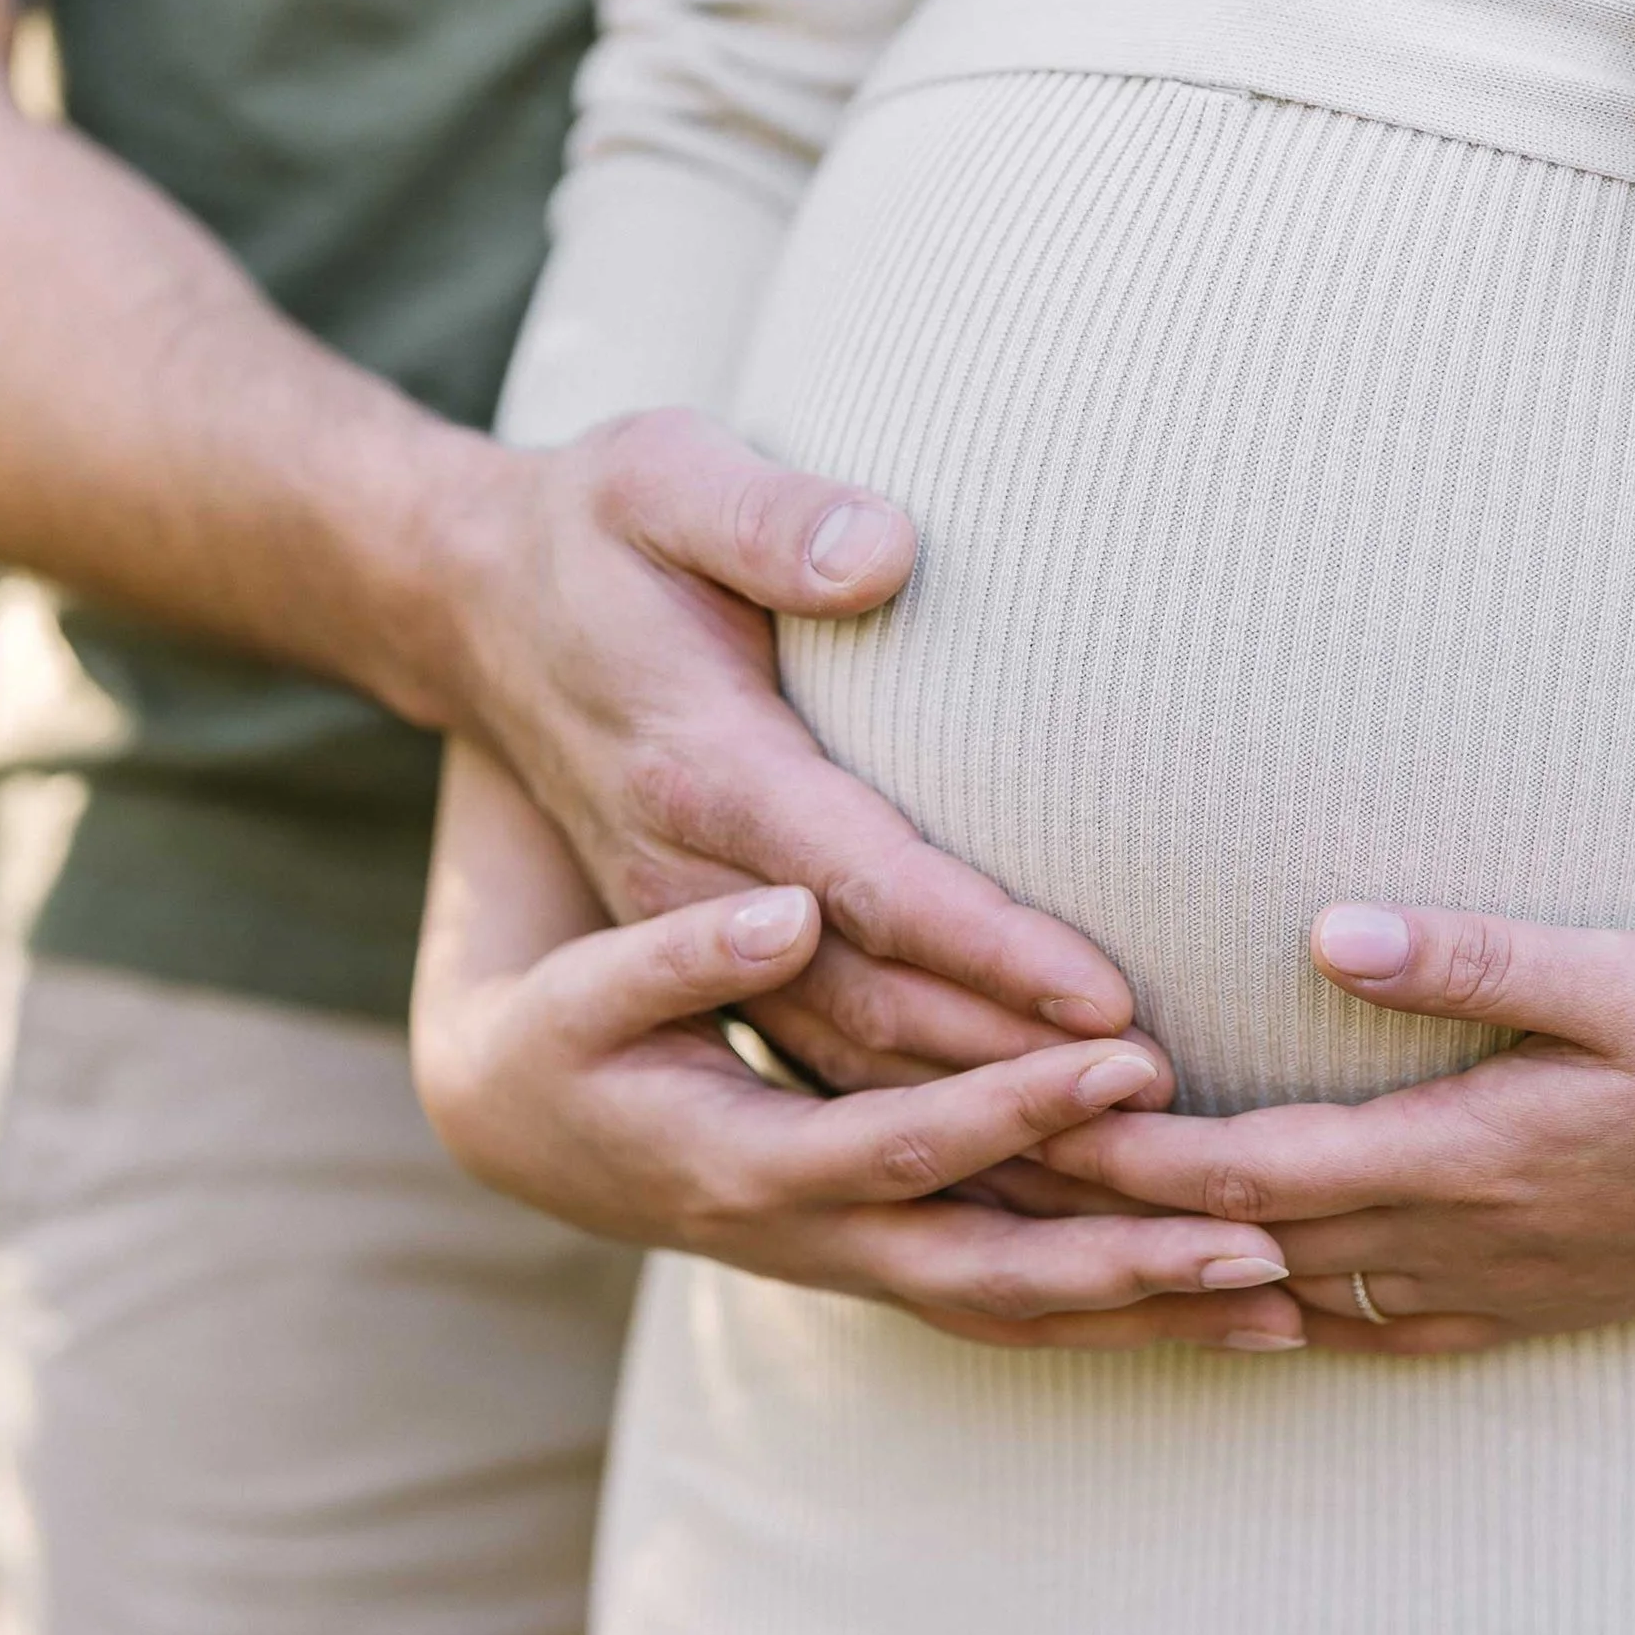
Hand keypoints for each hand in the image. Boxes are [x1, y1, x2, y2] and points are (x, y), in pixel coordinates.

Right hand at [412, 742, 1303, 1349]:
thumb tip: (793, 907)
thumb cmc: (548, 1034)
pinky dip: (1121, 1311)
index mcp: (739, 1166)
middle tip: (1263, 1234)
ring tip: (1294, 1300)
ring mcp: (853, 1259)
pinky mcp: (886, 1251)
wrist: (512, 1117)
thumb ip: (677, 954)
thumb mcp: (579, 988)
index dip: (1018, 1105)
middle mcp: (810, 1238)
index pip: (905, 1144)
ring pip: (1017, 1308)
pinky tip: (1236, 1307)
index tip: (1134, 1055)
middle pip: (987, 1272)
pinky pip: (1018, 1299)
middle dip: (1124, 1258)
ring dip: (1146, 1311)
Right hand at [426, 409, 1138, 1091]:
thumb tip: (888, 551)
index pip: (868, 881)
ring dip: (983, 1121)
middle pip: (874, 1005)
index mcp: (700, 770)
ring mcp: (692, 930)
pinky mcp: (707, 952)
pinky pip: (825, 1058)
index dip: (989, 947)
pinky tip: (1030, 1157)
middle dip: (1017, 1071)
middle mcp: (690, 878)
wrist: (471, 601)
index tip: (1106, 1000)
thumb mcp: (662, 478)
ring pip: (849, 1058)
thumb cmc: (597, 528)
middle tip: (1163, 1115)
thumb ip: (771, 516)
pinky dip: (926, 1116)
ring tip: (1123, 1152)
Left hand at [1037, 894, 1634, 1345]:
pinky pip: (1360, 1333)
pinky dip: (1264, 1322)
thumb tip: (1321, 927)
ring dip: (1157, 1288)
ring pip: (1278, 1307)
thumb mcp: (1631, 978)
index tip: (993, 1115)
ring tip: (1041, 1260)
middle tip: (959, 1193)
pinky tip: (1215, 1312)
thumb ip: (1472, 958)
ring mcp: (1485, 1291)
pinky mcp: (1522, 1305)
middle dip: (1089, 1227)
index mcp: (1461, 1159)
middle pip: (1223, 1250)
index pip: (1232, 1170)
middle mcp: (1452, 1247)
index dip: (1106, 1153)